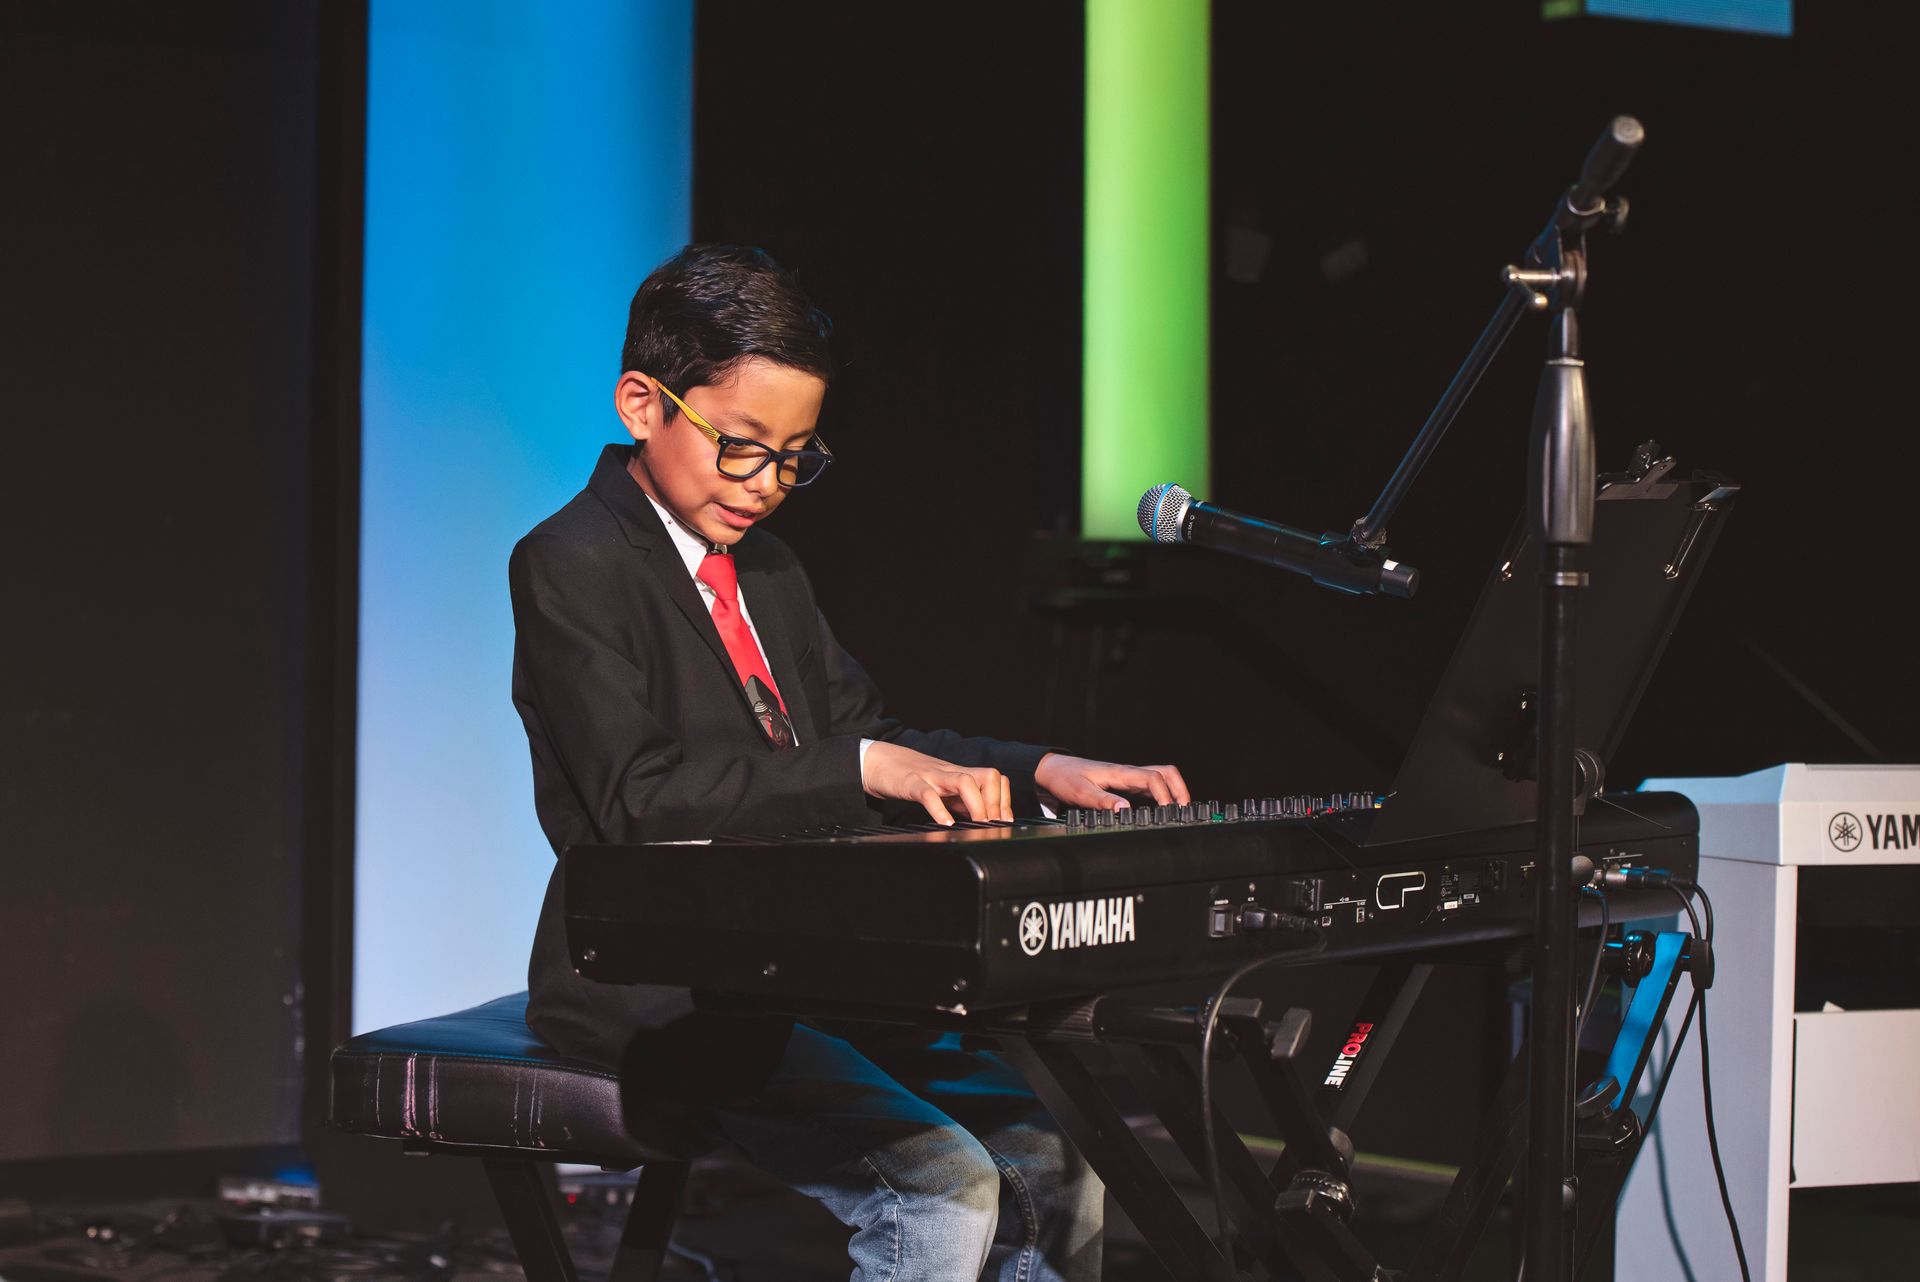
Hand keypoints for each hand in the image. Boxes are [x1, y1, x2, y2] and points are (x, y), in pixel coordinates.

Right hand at [861, 741, 1013, 825]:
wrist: (877, 761)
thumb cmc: (910, 777)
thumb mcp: (941, 790)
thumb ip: (960, 802)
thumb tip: (982, 820)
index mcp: (959, 775)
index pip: (995, 779)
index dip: (1004, 801)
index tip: (1003, 822)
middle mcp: (951, 773)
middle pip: (989, 776)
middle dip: (996, 803)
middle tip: (991, 825)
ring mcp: (932, 776)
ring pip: (964, 782)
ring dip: (976, 806)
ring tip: (976, 825)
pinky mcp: (911, 783)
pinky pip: (928, 794)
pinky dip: (939, 810)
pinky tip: (945, 824)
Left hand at [1034, 753, 1190, 811]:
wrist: (1053, 770)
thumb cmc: (1065, 778)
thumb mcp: (1080, 793)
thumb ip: (1102, 801)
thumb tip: (1124, 810)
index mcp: (1120, 773)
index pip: (1152, 778)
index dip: (1165, 794)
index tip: (1169, 811)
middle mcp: (1127, 773)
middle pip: (1165, 773)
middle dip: (1179, 789)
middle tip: (1185, 810)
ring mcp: (1127, 778)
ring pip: (1160, 778)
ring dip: (1173, 791)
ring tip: (1178, 812)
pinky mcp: (1124, 784)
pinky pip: (1150, 786)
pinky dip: (1161, 796)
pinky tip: (1160, 810)